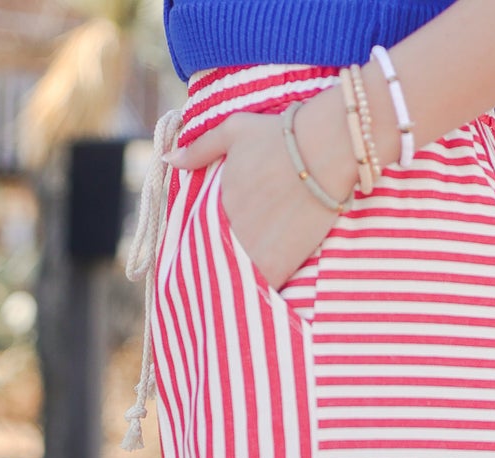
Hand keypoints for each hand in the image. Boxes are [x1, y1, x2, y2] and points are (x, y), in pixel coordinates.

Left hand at [165, 107, 351, 291]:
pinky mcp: (283, 265)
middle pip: (219, 262)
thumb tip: (168, 159)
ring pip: (240, 280)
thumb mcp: (234, 130)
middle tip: (224, 276)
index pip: (199, 236)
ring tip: (243, 289)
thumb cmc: (279, 137)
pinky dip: (263, 290)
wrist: (326, 151)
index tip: (209, 251)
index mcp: (216, 205)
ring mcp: (257, 252)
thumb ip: (200, 149)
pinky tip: (265, 289)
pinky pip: (266, 288)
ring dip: (241, 282)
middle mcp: (232, 233)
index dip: (203, 245)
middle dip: (221, 267)